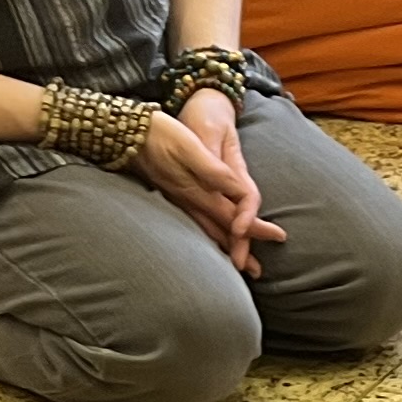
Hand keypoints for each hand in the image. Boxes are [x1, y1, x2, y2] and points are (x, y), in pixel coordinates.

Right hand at [136, 101, 280, 278]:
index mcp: (197, 191)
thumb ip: (214, 171)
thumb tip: (236, 190)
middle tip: (258, 271)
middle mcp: (187, 201)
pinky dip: (206, 233)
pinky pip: (193, 222)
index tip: (279, 236)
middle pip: (220, 230)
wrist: (122, 131)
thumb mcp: (190, 146)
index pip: (233, 217)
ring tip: (237, 264)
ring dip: (223, 246)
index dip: (255, 228)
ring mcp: (177, 199)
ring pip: (205, 229)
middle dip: (240, 249)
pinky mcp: (170, 194)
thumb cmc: (160, 133)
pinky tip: (208, 237)